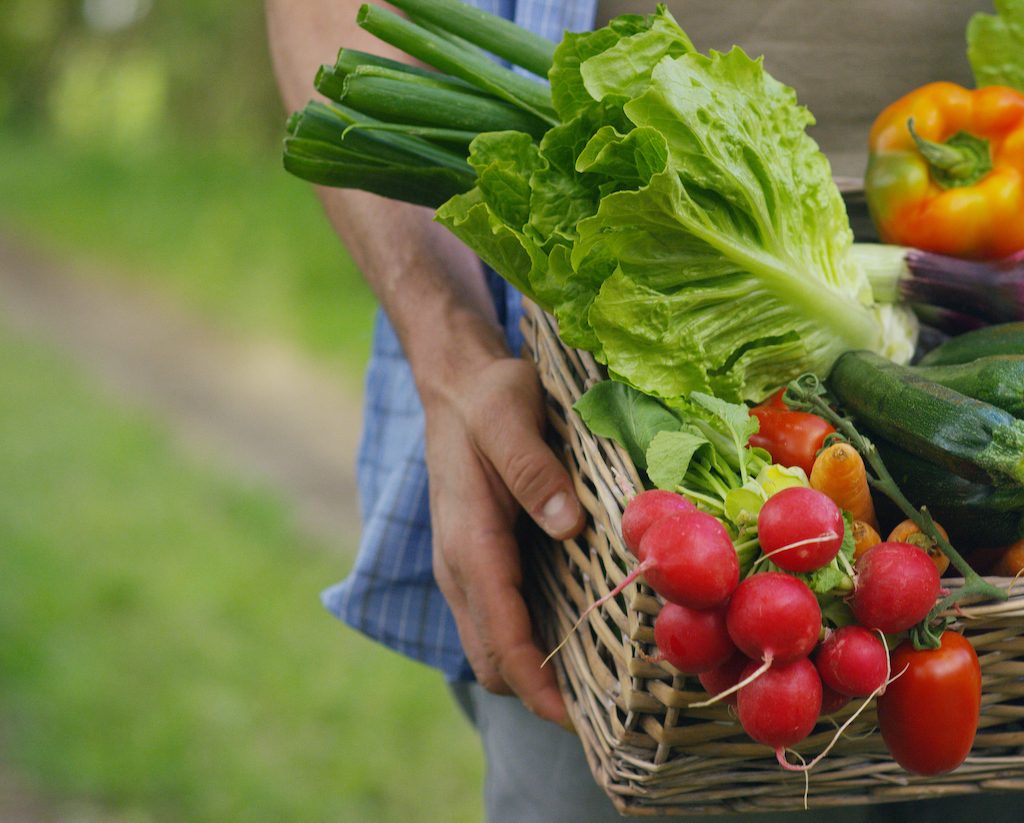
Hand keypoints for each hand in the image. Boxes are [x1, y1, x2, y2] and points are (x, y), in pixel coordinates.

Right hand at [424, 354, 583, 724]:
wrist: (456, 385)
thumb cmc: (487, 398)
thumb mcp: (509, 415)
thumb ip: (532, 468)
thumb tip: (567, 525)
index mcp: (468, 542)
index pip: (500, 636)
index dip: (536, 686)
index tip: (579, 720)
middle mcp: (459, 567)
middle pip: (492, 660)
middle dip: (538, 695)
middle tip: (606, 710)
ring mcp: (464, 568)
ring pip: (492, 646)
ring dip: (534, 674)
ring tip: (598, 685)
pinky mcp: (477, 561)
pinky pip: (498, 621)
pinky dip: (528, 644)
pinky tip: (576, 636)